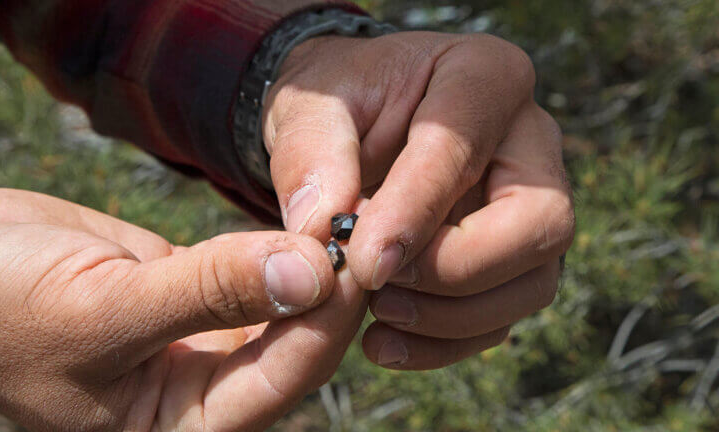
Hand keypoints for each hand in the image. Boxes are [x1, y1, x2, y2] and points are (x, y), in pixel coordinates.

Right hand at [0, 188, 364, 430]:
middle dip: (330, 288)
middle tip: (363, 226)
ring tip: (346, 213)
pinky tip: (309, 215)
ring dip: (311, 261)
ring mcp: (199, 337)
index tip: (356, 258)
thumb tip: (309, 272)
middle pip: (292, 343)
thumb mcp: (99, 309)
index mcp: (181, 426)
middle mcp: (200, 390)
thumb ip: (208, 293)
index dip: (324, 319)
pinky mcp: (193, 291)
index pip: (280, 378)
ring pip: (278, 304)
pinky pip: (250, 270)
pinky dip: (277, 244)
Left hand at [264, 32, 574, 369]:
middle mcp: (528, 142)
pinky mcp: (514, 259)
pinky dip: (444, 343)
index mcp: (483, 76)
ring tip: (376, 314)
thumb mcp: (309, 104)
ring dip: (449, 317)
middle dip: (454, 272)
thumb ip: (309, 154)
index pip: (465, 147)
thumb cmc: (339, 103)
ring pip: (533, 282)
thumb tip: (323, 230)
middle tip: (377, 287)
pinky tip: (384, 342)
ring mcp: (531, 205)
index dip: (416, 210)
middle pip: (538, 224)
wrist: (352, 127)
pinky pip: (503, 316)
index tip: (362, 261)